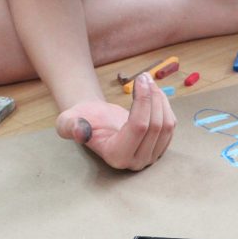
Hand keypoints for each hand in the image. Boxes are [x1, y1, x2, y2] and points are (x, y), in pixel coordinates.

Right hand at [55, 73, 175, 169]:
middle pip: (156, 126)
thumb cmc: (80, 119)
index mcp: (116, 156)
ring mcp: (150, 157)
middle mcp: (136, 162)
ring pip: (167, 125)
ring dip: (160, 99)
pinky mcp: (160, 148)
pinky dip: (165, 105)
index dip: (143, 101)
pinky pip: (171, 126)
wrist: (93, 121)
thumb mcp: (67, 121)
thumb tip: (81, 130)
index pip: (139, 128)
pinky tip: (154, 93)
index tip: (139, 79)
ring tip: (148, 82)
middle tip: (144, 76)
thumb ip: (70, 126)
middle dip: (153, 97)